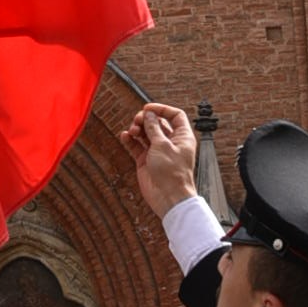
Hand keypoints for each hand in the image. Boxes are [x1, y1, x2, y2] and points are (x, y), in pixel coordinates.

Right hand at [119, 103, 198, 219]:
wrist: (168, 197)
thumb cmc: (172, 173)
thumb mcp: (162, 145)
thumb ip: (153, 128)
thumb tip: (148, 114)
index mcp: (182, 137)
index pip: (175, 115)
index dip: (162, 109)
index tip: (148, 108)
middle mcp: (170, 142)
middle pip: (157, 123)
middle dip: (146, 119)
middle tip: (138, 121)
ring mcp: (157, 151)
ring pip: (145, 133)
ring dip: (137, 129)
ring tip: (132, 131)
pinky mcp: (146, 160)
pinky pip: (136, 145)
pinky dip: (130, 140)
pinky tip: (125, 136)